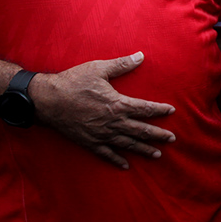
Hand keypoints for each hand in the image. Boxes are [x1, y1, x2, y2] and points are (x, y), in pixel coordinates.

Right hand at [29, 51, 176, 168]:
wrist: (48, 100)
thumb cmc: (73, 82)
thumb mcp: (99, 69)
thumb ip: (122, 64)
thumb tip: (141, 55)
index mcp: (117, 104)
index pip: (145, 109)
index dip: (160, 110)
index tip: (171, 111)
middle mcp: (113, 122)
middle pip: (141, 130)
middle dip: (158, 135)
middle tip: (172, 139)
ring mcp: (101, 135)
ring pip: (128, 144)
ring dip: (144, 149)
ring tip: (157, 154)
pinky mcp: (89, 142)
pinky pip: (106, 154)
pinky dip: (117, 160)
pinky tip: (126, 165)